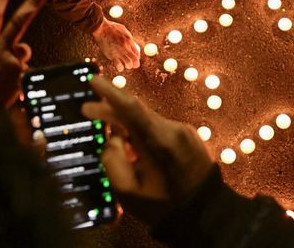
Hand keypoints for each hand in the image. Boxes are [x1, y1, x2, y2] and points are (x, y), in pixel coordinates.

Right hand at [0, 0, 47, 108]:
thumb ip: (1, 54)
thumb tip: (22, 49)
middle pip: (17, 21)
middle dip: (31, 3)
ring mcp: (9, 60)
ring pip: (23, 53)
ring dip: (18, 64)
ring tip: (2, 83)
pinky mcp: (19, 74)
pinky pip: (26, 75)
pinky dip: (19, 84)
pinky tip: (7, 95)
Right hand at [81, 75, 215, 224]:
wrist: (205, 213)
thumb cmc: (163, 205)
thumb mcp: (127, 191)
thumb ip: (112, 160)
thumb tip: (114, 137)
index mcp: (161, 140)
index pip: (132, 108)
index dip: (111, 92)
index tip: (94, 80)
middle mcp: (175, 129)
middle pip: (138, 112)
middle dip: (111, 111)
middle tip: (88, 110)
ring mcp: (185, 131)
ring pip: (148, 122)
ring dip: (128, 127)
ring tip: (115, 141)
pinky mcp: (189, 136)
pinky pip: (160, 129)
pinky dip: (143, 134)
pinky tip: (135, 150)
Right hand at [92, 18, 140, 70]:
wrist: (102, 29)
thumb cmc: (112, 28)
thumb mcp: (124, 31)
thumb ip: (129, 39)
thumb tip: (133, 45)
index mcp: (129, 41)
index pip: (137, 54)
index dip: (137, 58)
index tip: (135, 58)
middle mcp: (125, 47)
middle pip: (134, 61)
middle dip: (134, 64)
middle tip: (131, 63)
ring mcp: (118, 52)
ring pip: (127, 65)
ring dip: (127, 66)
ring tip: (125, 64)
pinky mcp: (111, 56)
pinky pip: (118, 65)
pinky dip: (120, 67)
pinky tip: (119, 64)